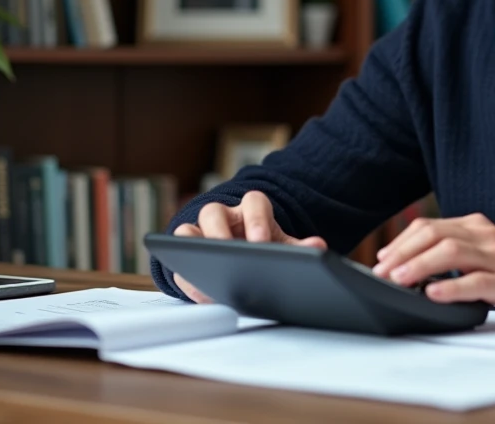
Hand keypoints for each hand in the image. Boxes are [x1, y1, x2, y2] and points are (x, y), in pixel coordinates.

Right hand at [171, 190, 326, 302]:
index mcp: (252, 210)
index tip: (261, 243)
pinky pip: (176, 252)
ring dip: (195, 249)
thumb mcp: (282, 246)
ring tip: (208, 274)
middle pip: (214, 212)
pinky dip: (184, 271)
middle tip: (229, 255)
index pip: (254, 202)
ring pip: (188, 230)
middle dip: (220, 234)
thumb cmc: (264, 248)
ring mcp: (201, 231)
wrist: (245, 257)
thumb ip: (299, 247)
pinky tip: (199, 291)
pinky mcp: (185, 250)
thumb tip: (318, 247)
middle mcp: (224, 216)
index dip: (256, 219)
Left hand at [371, 213, 494, 324]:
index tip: (382, 259)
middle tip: (382, 272)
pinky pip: (476, 282)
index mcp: (477, 228)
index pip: (430, 226)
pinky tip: (432, 295)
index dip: (402, 242)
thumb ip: (458, 254)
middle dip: (403, 253)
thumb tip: (414, 267)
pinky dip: (450, 288)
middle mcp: (485, 236)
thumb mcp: (487, 254)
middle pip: (435, 235)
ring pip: (451, 253)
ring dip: (419, 266)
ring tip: (399, 280)